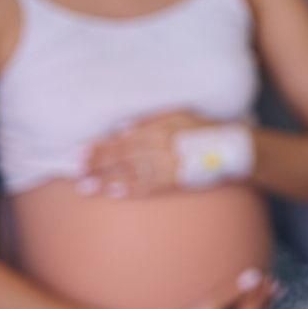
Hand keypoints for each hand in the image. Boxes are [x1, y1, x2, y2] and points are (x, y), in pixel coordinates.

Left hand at [81, 109, 210, 197]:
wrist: (231, 149)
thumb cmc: (204, 129)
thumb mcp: (179, 115)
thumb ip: (151, 120)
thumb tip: (122, 128)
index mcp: (160, 129)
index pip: (123, 139)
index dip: (100, 147)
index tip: (80, 152)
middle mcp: (161, 147)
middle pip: (122, 157)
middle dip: (97, 165)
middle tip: (76, 172)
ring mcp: (168, 166)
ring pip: (130, 173)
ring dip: (106, 180)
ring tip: (86, 187)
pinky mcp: (175, 181)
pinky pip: (149, 186)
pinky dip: (130, 190)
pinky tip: (113, 193)